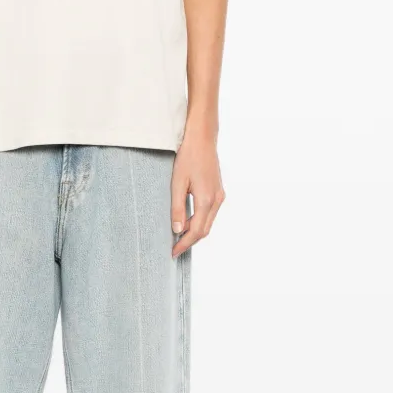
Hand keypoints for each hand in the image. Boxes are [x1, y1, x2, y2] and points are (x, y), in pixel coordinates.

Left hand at [170, 131, 225, 257]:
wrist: (202, 139)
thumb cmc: (188, 157)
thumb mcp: (177, 183)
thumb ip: (178, 208)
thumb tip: (177, 230)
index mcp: (207, 200)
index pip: (196, 231)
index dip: (184, 244)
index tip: (173, 252)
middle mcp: (217, 200)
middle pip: (204, 230)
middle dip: (189, 241)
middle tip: (174, 249)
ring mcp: (220, 196)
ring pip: (208, 222)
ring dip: (194, 231)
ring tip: (178, 237)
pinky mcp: (218, 191)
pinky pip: (210, 213)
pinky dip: (199, 221)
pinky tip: (187, 222)